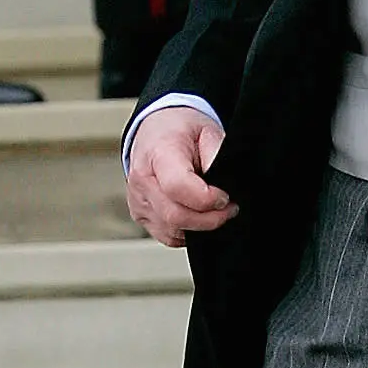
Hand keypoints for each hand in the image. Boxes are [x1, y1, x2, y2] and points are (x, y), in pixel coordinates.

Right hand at [125, 105, 235, 245]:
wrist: (156, 131)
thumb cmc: (181, 130)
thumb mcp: (208, 130)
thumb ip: (217, 155)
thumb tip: (226, 185)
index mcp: (159, 153)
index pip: (177, 186)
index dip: (207, 199)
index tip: (225, 196)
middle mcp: (142, 179)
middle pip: (175, 216)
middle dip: (210, 219)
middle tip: (229, 209)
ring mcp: (138, 200)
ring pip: (172, 230)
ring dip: (200, 227)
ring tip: (216, 210)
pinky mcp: (140, 214)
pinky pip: (166, 236)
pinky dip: (187, 232)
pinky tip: (198, 216)